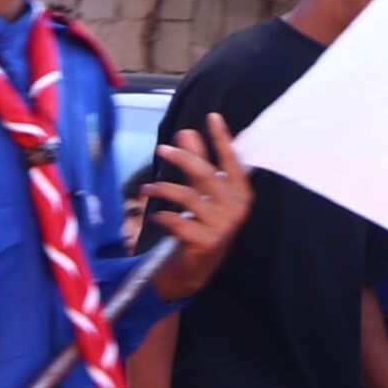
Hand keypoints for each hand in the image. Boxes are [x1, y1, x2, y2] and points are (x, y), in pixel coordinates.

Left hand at [144, 114, 254, 294]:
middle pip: (207, 175)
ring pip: (190, 197)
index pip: (232, 161)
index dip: (222, 139)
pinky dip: (164, 216)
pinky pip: (180, 221)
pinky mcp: (208, 242)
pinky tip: (156, 216)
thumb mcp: (200, 192)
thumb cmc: (199, 225)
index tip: (212, 117)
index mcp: (240, 193)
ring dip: (164, 188)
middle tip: (162, 149)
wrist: (194, 270)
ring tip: (146, 187)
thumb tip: (187, 131)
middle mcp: (237, 208)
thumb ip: (196, 163)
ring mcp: (224, 226)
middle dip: (183, 158)